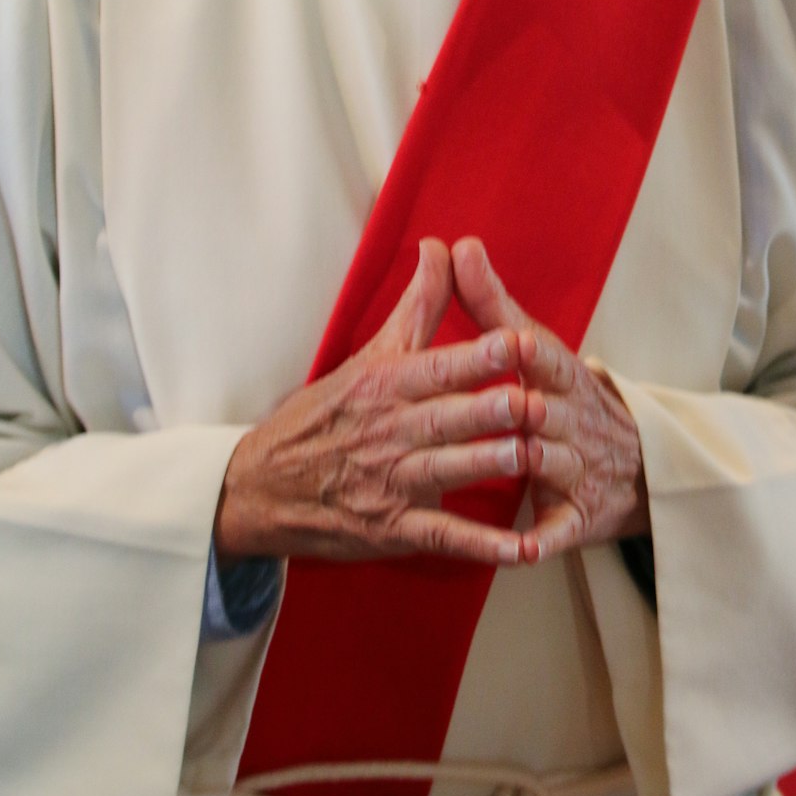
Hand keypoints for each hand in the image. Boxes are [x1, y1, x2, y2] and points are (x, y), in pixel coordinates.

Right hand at [214, 239, 527, 566]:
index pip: (438, 366)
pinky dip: (482, 547)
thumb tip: (441, 246)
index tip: (516, 340)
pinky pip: (443, 538)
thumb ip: (417, 305)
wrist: (262, 487)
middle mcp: (389, 431)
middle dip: (490, 410)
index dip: (478, 355)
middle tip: (533, 400)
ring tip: (529, 457)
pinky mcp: (392, 530)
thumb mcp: (370, 355)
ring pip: (446, 471)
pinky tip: (521, 549)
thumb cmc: (326, 414)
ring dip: (487, 465)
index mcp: (386, 385)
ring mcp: (390, 483)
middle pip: (447, 418)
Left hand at [452, 238, 649, 563]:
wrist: (638, 464)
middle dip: (527, 407)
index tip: (514, 337)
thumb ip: (492, 302)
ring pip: (553, 462)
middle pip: (547, 409)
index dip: (530, 349)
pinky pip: (560, 530)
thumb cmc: (566, 396)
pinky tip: (522, 549)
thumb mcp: (536, 348)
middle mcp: (572, 419)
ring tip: (515, 458)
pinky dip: (543, 539)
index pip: (546, 356)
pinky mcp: (577, 517)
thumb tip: (459, 244)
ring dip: (536, 461)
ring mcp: (578, 469)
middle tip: (511, 404)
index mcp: (560, 376)